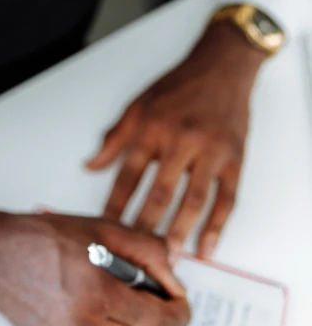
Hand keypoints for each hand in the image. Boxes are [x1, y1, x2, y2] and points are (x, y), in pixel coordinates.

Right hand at [0, 208, 189, 325]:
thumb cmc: (43, 239)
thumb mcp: (102, 229)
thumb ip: (147, 250)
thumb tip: (175, 274)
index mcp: (96, 293)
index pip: (159, 321)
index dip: (180, 311)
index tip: (180, 299)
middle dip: (166, 325)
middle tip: (163, 299)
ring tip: (135, 305)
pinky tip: (114, 315)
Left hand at [87, 22, 268, 259]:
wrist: (222, 67)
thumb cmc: (179, 84)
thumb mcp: (139, 103)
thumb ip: (115, 137)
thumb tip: (91, 165)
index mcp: (152, 127)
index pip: (128, 174)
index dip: (115, 204)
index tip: (105, 227)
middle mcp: (180, 140)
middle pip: (158, 193)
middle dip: (144, 227)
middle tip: (135, 253)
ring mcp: (210, 151)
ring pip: (192, 201)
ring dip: (178, 233)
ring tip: (167, 258)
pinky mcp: (233, 159)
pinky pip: (225, 200)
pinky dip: (216, 227)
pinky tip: (205, 247)